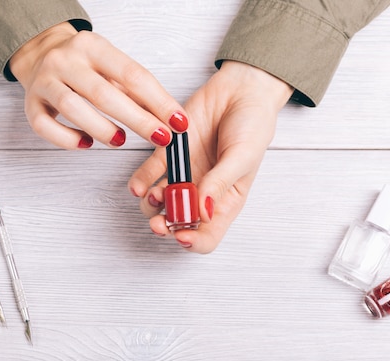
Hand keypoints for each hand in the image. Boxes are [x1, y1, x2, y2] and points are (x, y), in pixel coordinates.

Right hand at [9, 23, 187, 148]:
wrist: (41, 53)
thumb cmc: (84, 64)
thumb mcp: (111, 65)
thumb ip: (136, 90)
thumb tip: (170, 120)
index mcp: (92, 46)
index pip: (132, 74)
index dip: (158, 101)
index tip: (178, 122)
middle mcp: (66, 60)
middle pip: (103, 93)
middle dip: (137, 120)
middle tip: (160, 138)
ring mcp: (45, 81)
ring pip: (71, 109)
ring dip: (101, 128)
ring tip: (120, 140)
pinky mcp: (30, 103)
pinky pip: (45, 126)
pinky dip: (67, 139)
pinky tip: (86, 143)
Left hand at [128, 61, 293, 252]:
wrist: (241, 90)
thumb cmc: (253, 126)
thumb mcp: (243, 157)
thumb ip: (221, 184)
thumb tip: (202, 213)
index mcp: (225, 202)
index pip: (207, 236)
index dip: (193, 241)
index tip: (182, 235)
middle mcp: (201, 192)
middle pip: (178, 223)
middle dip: (166, 227)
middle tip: (159, 222)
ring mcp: (184, 174)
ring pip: (159, 203)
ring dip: (152, 205)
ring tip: (155, 193)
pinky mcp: (169, 154)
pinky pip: (149, 174)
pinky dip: (140, 182)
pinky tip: (137, 185)